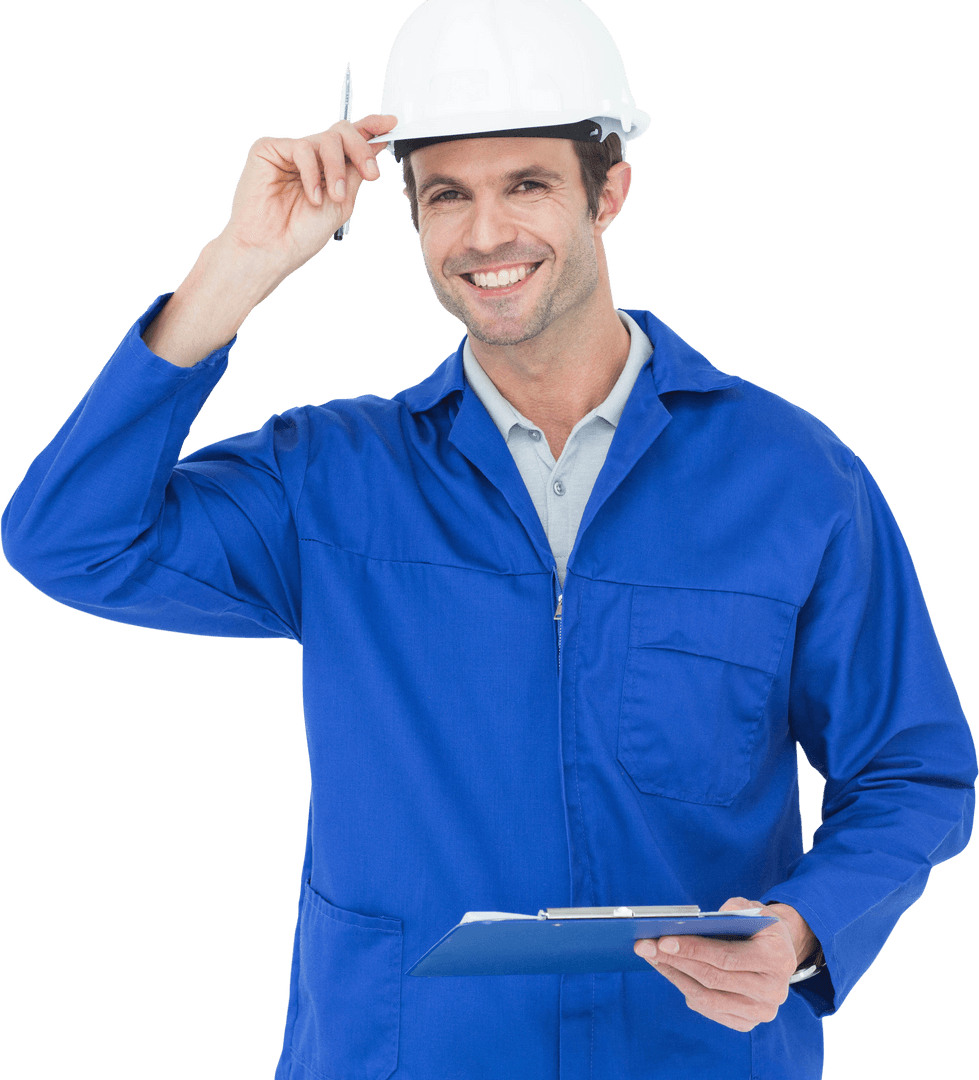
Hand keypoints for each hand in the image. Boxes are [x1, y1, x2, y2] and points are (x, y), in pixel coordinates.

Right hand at [222, 113, 398, 277]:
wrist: (272, 250)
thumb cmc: (302, 234)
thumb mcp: (342, 203)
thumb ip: (355, 172)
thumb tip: (376, 145)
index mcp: (327, 170)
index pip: (349, 142)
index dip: (370, 128)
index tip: (391, 123)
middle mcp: (310, 158)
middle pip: (342, 133)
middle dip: (361, 150)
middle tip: (372, 174)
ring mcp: (289, 152)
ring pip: (326, 139)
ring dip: (337, 169)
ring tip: (335, 197)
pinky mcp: (268, 150)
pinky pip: (301, 147)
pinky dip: (312, 172)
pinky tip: (312, 196)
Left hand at [633, 897, 814, 1031]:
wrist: (779, 952)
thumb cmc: (758, 926)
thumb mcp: (751, 908)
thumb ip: (730, 910)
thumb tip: (692, 922)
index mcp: (778, 959)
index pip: (726, 958)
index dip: (692, 950)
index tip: (662, 940)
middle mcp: (773, 991)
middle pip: (713, 979)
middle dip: (675, 961)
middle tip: (645, 946)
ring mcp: (761, 1011)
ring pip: (707, 997)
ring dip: (674, 975)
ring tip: (651, 957)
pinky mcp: (747, 1022)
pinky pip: (709, 1009)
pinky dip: (685, 989)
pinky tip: (669, 971)